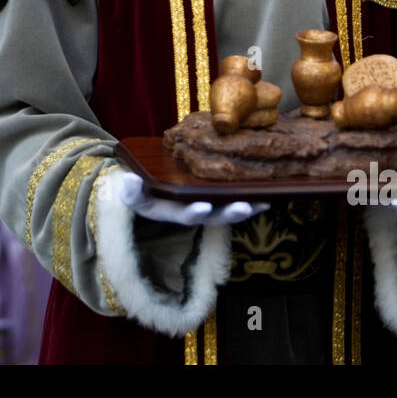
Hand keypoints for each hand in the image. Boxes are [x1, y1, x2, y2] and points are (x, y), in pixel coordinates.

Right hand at [117, 171, 268, 225]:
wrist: (151, 190)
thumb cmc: (143, 192)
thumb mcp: (133, 194)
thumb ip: (131, 191)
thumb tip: (128, 180)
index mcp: (174, 212)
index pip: (185, 216)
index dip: (194, 212)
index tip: (203, 206)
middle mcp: (194, 212)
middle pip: (215, 217)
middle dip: (230, 213)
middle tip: (245, 207)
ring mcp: (209, 207)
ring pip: (230, 210)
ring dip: (248, 207)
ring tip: (264, 201)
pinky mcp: (218, 199)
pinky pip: (236, 199)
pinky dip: (251, 197)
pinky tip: (268, 192)